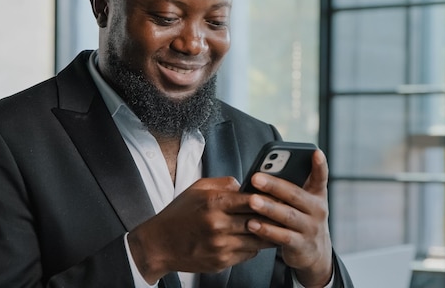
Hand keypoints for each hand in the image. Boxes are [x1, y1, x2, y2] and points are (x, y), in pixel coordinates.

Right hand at [126, 177, 273, 283]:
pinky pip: (248, 254)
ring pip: (257, 240)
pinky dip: (254, 247)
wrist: (160, 244)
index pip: (251, 199)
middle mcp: (218, 225)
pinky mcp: (221, 262)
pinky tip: (254, 240)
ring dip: (268, 234)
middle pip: (258, 220)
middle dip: (273, 216)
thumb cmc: (178, 214)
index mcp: (213, 203)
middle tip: (284, 213)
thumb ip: (222, 183)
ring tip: (277, 227)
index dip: (268, 198)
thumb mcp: (196, 189)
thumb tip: (244, 184)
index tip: (278, 197)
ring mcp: (220, 245)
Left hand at [246, 150, 333, 287]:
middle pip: (296, 195)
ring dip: (268, 208)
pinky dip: (266, 230)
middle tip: (255, 178)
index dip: (319, 165)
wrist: (315, 252)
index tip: (316, 152)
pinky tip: (252, 224)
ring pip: (288, 216)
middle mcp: (317, 210)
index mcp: (317, 195)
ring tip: (252, 200)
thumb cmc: (302, 218)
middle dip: (274, 185)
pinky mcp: (301, 246)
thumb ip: (290, 188)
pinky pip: (283, 237)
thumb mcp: (304, 203)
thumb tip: (261, 174)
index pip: (320, 177)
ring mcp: (310, 228)